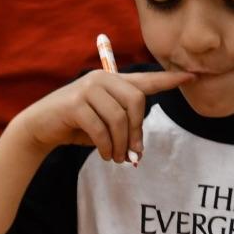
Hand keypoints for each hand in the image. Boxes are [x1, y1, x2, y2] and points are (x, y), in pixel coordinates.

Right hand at [14, 69, 193, 162]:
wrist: (41, 126)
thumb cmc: (78, 126)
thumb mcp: (105, 122)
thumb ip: (125, 125)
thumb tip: (138, 148)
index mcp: (113, 81)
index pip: (147, 80)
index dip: (169, 79)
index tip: (192, 76)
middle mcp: (102, 79)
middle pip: (137, 102)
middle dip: (137, 132)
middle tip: (133, 153)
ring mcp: (87, 89)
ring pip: (119, 119)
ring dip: (120, 144)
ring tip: (116, 157)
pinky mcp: (75, 104)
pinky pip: (101, 129)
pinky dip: (106, 147)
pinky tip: (105, 155)